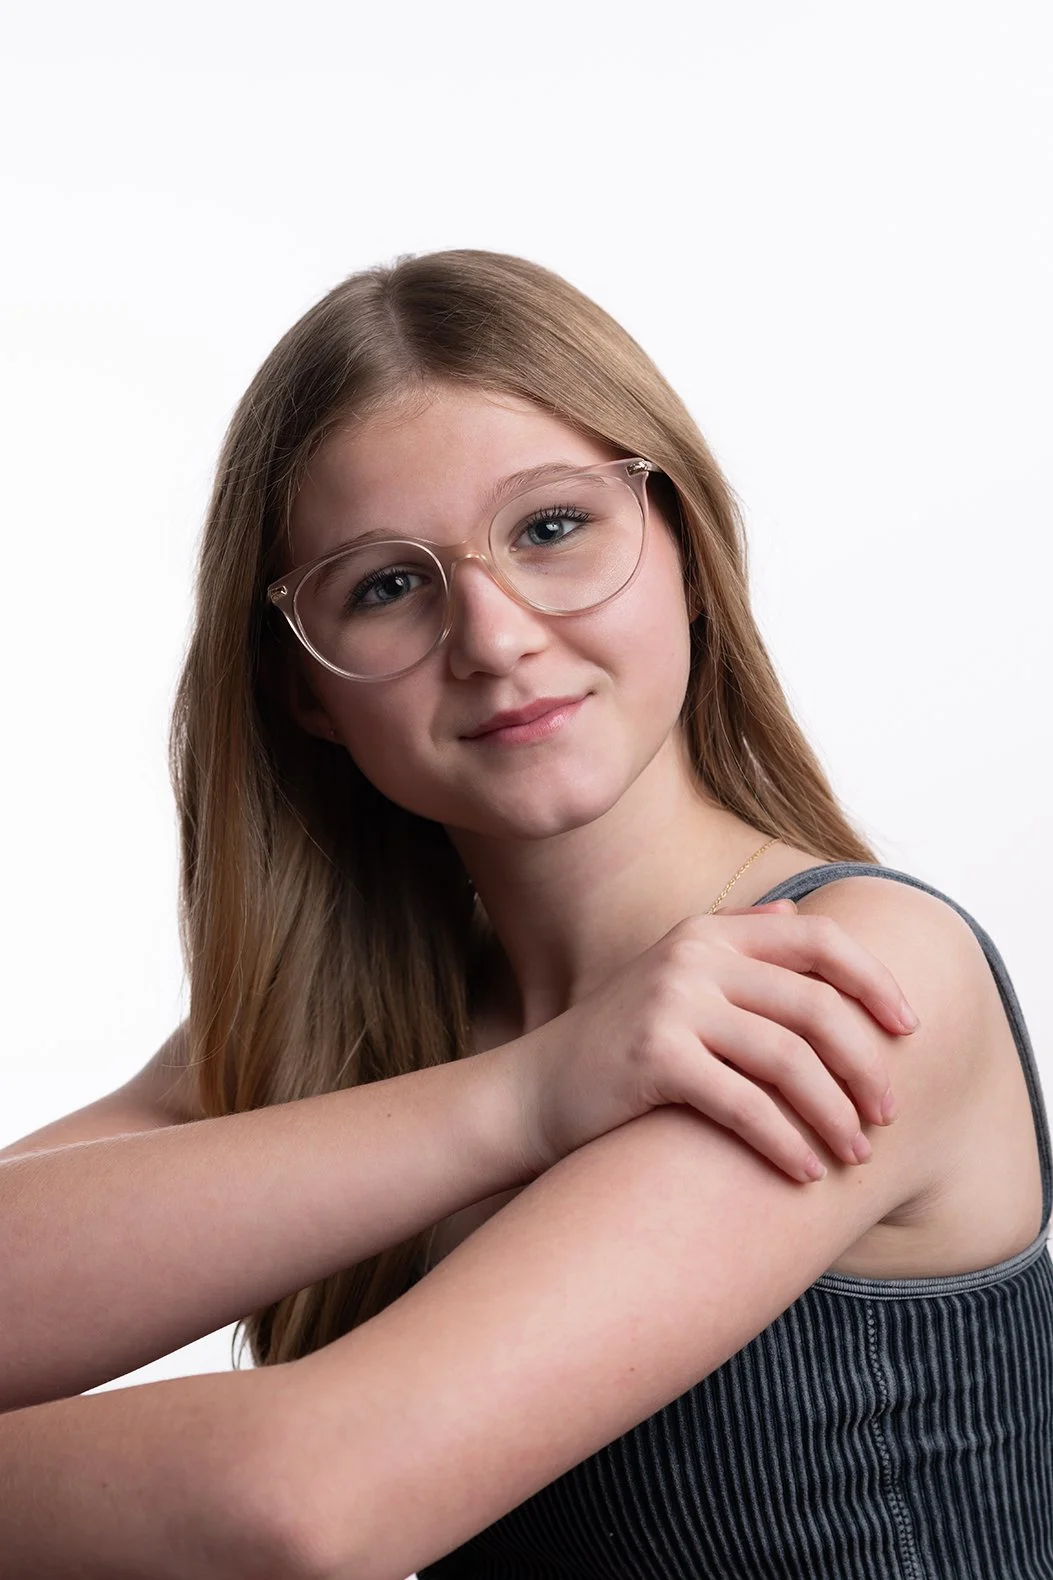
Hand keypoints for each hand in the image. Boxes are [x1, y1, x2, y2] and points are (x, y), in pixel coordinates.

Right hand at [510, 900, 918, 1183]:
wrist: (533, 1093)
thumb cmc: (617, 1047)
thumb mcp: (676, 978)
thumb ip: (736, 943)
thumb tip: (797, 912)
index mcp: (709, 933)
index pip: (818, 940)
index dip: (875, 980)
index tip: (909, 1027)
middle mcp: (694, 957)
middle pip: (816, 1005)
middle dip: (865, 1064)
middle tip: (888, 1112)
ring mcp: (672, 1003)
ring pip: (789, 1059)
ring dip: (834, 1113)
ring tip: (855, 1154)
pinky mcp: (655, 1056)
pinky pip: (746, 1104)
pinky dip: (785, 1143)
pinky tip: (805, 1172)